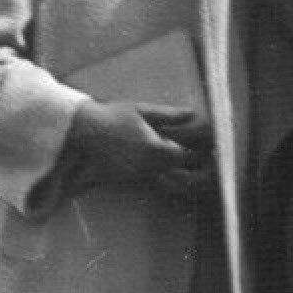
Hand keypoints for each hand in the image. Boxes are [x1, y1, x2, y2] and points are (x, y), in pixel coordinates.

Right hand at [68, 99, 211, 193]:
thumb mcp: (142, 110)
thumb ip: (169, 115)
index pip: (185, 157)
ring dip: (178, 176)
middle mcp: (147, 165)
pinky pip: (152, 182)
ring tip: (191, 171)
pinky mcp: (128, 180)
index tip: (207, 150)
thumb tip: (191, 114)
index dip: (197, 154)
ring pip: (167, 181)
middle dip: (192, 169)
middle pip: (179, 174)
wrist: (85, 131)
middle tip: (205, 164)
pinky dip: (163, 179)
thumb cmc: (113, 116)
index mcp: (154, 147)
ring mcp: (138, 174)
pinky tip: (167, 171)